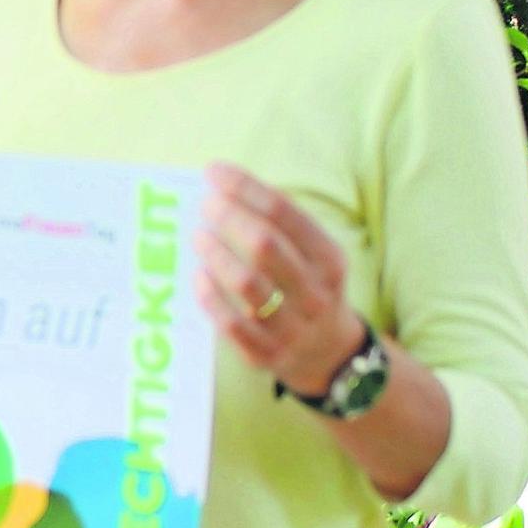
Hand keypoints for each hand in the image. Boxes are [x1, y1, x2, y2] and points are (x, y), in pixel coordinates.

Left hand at [196, 162, 367, 396]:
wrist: (329, 354)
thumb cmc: (307, 287)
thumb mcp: (313, 255)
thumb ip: (278, 225)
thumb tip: (223, 189)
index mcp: (329, 259)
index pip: (284, 213)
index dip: (246, 188)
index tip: (215, 172)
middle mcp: (316, 293)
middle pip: (265, 246)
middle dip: (229, 218)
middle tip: (206, 205)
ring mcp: (293, 328)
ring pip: (247, 285)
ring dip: (216, 255)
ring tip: (198, 237)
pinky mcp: (267, 355)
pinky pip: (232, 325)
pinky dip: (211, 298)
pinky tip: (198, 278)